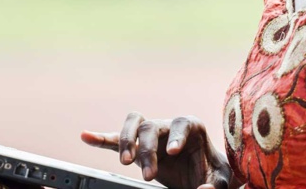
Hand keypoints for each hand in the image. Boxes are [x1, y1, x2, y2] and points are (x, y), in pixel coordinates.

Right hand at [81, 113, 233, 188]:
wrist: (200, 176)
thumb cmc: (210, 173)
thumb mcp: (219, 180)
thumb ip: (213, 186)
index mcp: (191, 127)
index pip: (182, 123)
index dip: (177, 136)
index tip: (173, 152)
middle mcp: (169, 126)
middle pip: (152, 127)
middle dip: (147, 150)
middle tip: (148, 175)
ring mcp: (151, 135)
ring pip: (134, 124)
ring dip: (127, 141)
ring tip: (125, 162)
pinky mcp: (137, 146)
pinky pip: (115, 138)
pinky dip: (101, 138)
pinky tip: (86, 136)